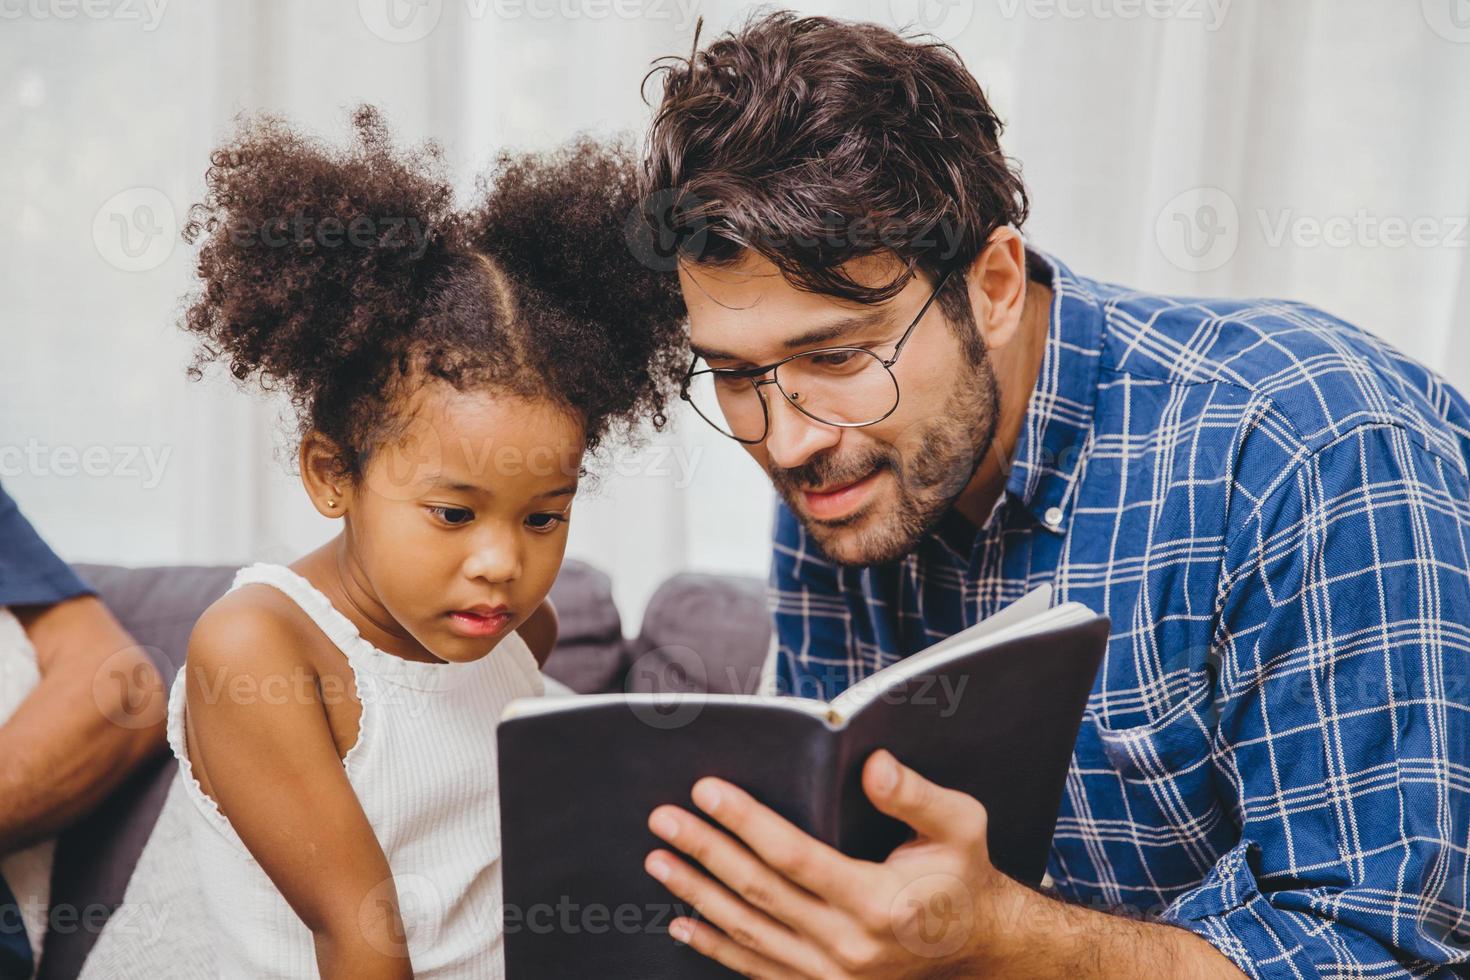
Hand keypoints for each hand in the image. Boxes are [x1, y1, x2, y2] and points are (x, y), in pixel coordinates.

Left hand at [643, 748, 1027, 977]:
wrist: (980, 948)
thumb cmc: (962, 877)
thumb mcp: (960, 825)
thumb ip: (915, 794)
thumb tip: (871, 763)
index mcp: (878, 901)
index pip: (793, 856)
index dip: (746, 821)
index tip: (707, 789)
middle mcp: (849, 946)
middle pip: (758, 892)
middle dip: (705, 850)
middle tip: (663, 818)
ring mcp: (832, 976)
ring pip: (748, 932)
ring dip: (697, 895)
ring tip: (658, 860)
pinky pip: (757, 969)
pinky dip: (715, 946)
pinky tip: (682, 922)